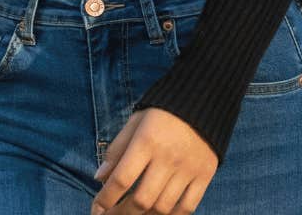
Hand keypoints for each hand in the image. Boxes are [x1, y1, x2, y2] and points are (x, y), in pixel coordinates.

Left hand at [91, 107, 216, 214]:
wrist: (204, 99)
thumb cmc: (162, 112)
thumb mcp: (135, 122)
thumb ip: (116, 150)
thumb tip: (99, 178)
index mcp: (146, 142)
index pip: (122, 179)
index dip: (105, 199)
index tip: (96, 209)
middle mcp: (167, 158)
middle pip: (141, 200)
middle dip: (121, 214)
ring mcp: (188, 169)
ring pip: (163, 208)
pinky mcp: (205, 175)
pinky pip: (187, 207)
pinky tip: (158, 214)